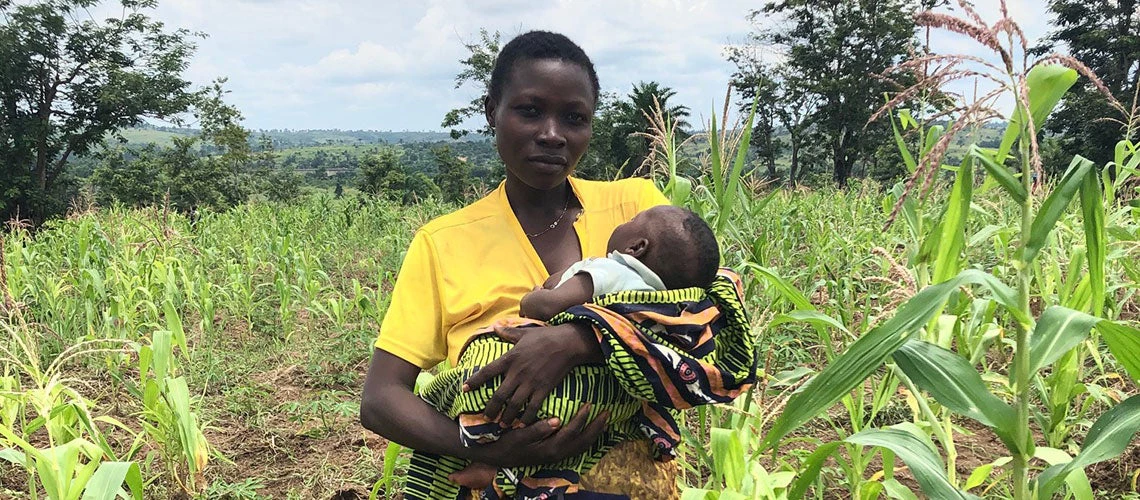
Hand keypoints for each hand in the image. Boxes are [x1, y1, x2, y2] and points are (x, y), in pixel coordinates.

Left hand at [462, 323, 600, 425]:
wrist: (567, 343)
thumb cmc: (545, 336)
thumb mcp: (524, 333)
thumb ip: (508, 333)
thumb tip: (495, 326)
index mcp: (510, 358)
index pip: (487, 372)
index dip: (474, 381)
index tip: (464, 389)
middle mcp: (517, 373)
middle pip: (498, 396)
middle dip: (491, 409)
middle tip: (486, 418)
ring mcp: (530, 382)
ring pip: (514, 405)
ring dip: (506, 417)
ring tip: (502, 425)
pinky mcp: (543, 389)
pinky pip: (532, 407)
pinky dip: (526, 418)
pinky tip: (522, 424)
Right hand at [470, 404, 609, 467]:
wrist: (495, 457)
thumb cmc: (505, 443)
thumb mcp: (518, 436)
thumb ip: (537, 429)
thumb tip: (557, 420)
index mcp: (549, 449)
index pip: (572, 432)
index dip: (582, 418)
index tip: (590, 404)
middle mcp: (556, 454)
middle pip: (583, 442)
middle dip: (597, 428)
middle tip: (608, 413)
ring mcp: (556, 456)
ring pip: (582, 447)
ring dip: (594, 434)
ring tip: (603, 421)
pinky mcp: (554, 454)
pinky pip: (576, 447)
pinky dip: (586, 439)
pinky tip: (589, 430)